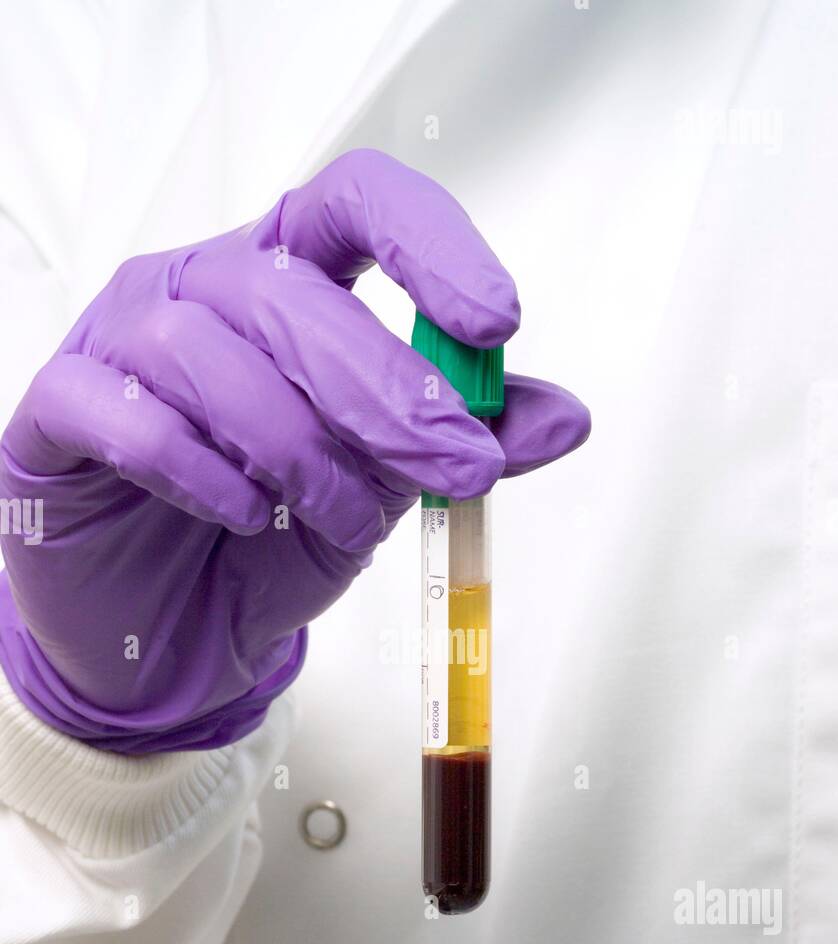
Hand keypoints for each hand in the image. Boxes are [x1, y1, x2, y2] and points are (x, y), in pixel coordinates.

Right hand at [0, 149, 589, 751]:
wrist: (170, 632)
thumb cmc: (267, 540)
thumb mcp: (384, 492)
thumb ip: (461, 444)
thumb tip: (565, 417)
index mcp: (285, 282)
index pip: (353, 204)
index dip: (427, 243)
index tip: (492, 324)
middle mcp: (198, 292)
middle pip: (286, 291)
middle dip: (387, 387)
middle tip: (455, 467)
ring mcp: (119, 345)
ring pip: (202, 351)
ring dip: (298, 446)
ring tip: (344, 519)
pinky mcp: (59, 414)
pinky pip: (121, 413)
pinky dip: (194, 466)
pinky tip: (244, 513)